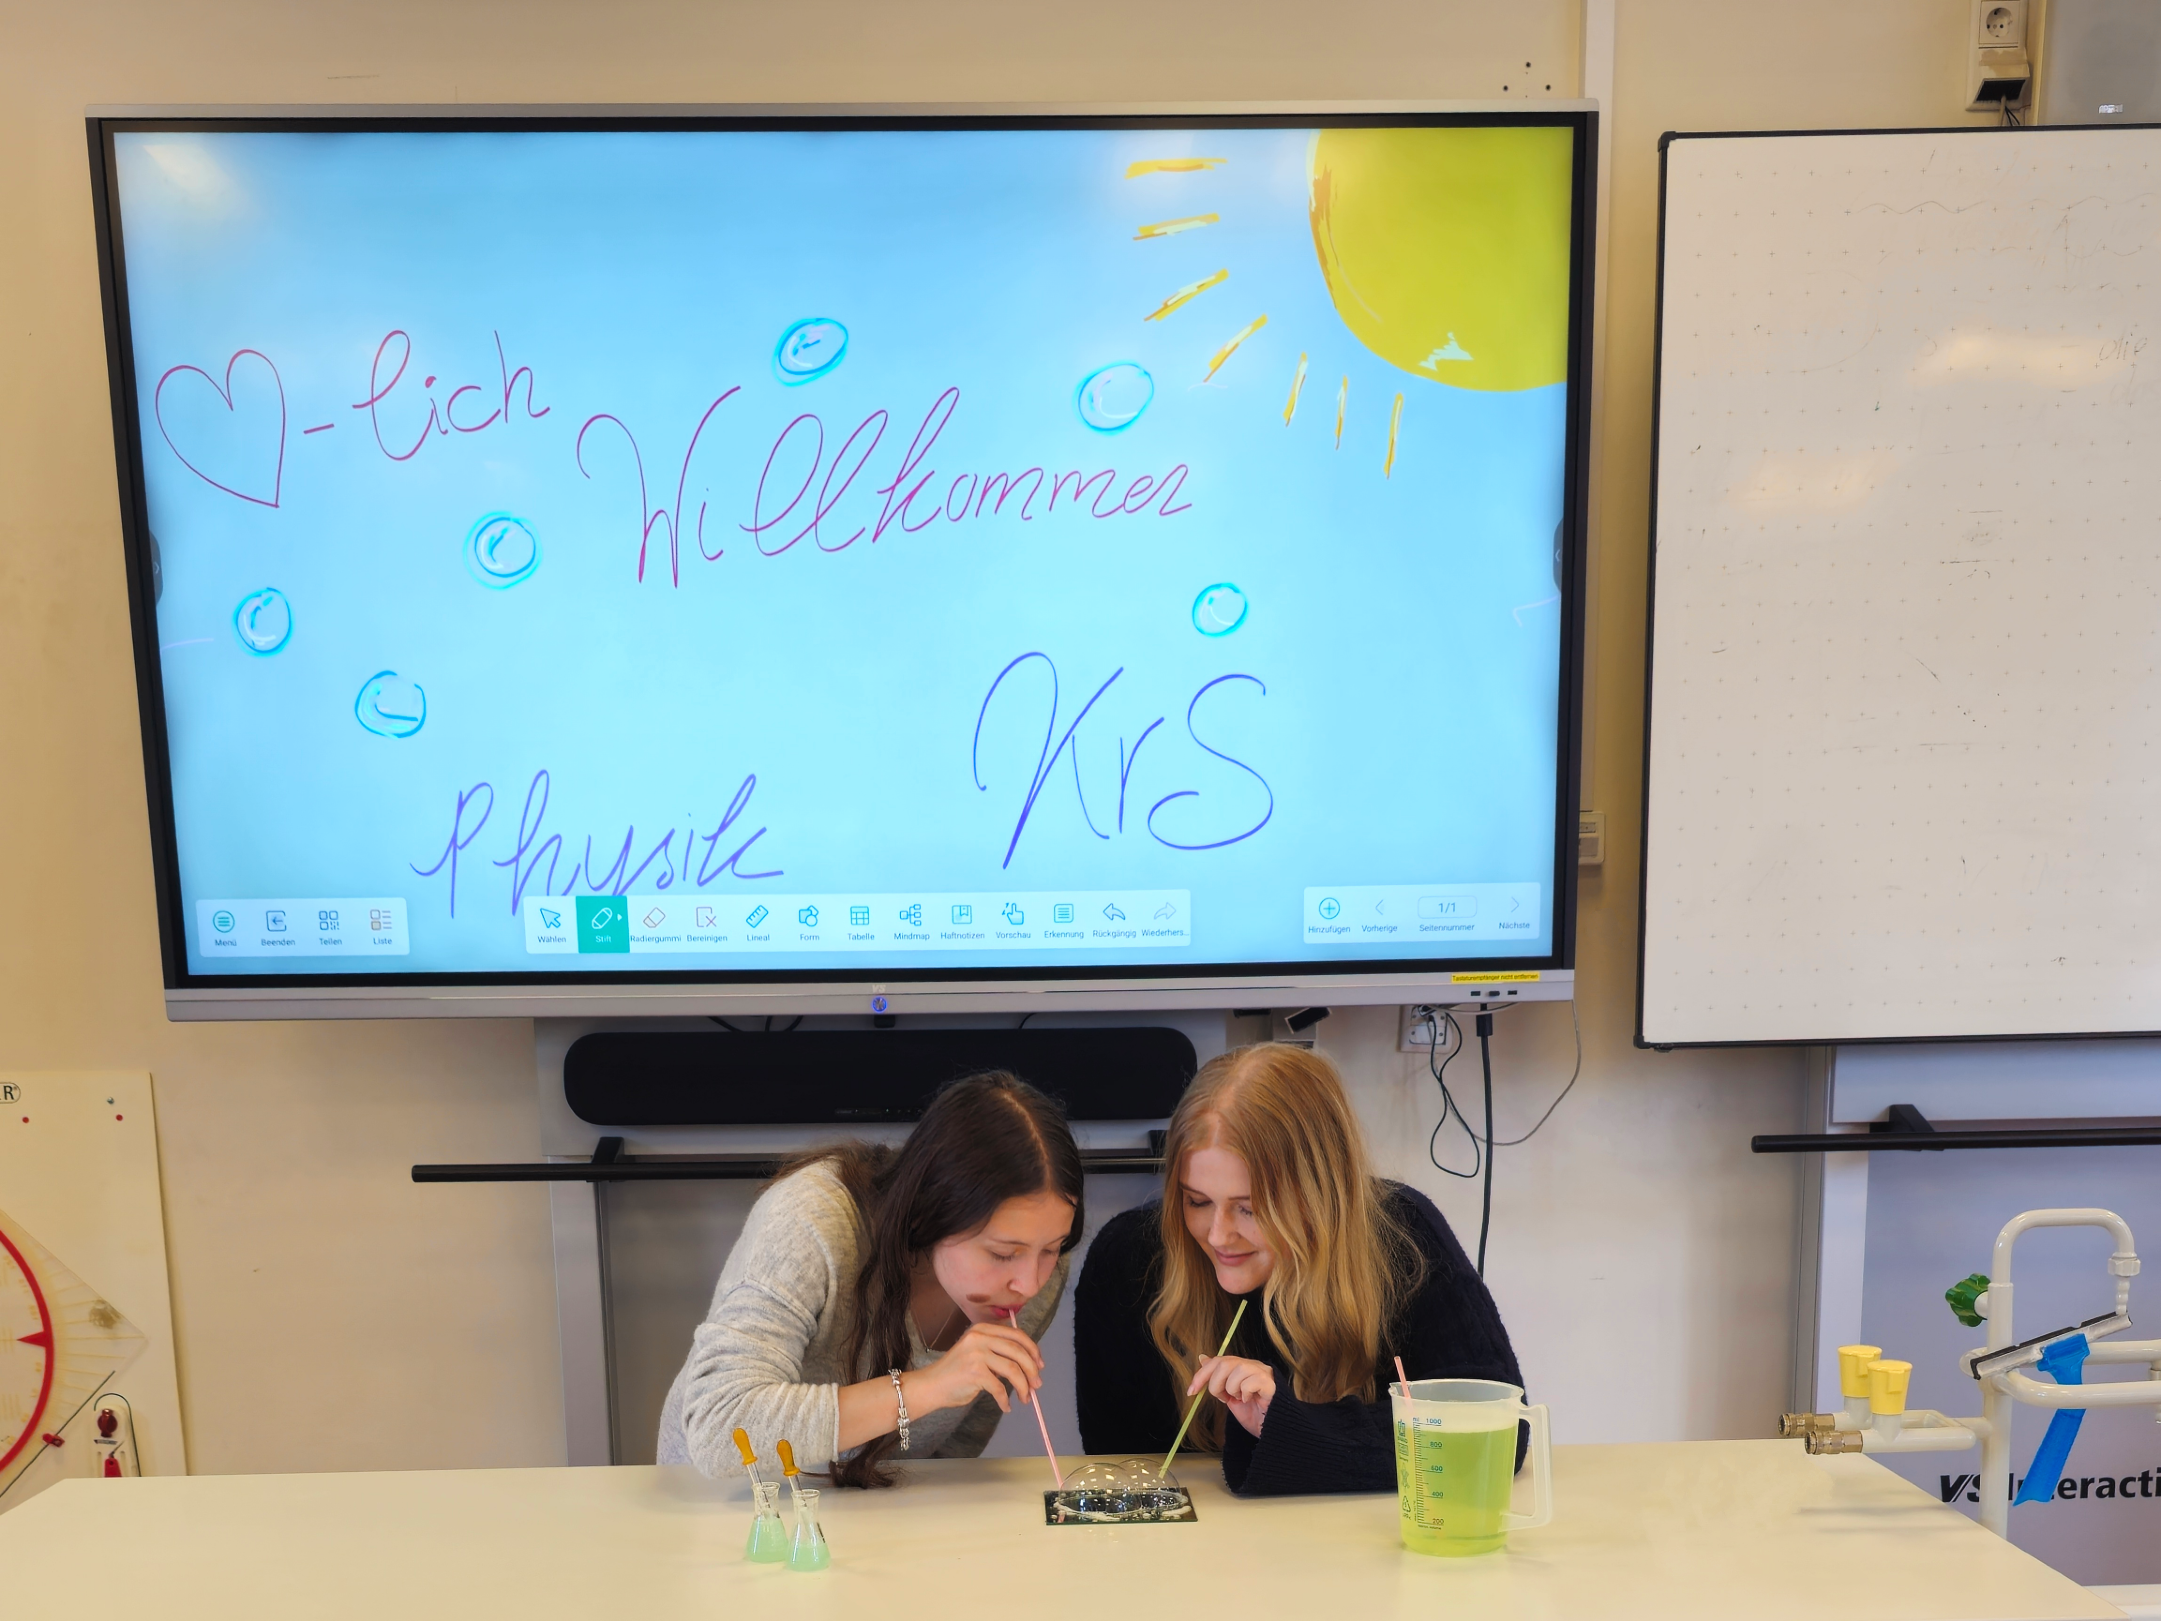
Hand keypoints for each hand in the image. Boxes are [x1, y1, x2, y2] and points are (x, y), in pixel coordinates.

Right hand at [907, 1321, 1043, 1416]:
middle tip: (1037, 1385)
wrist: (931, 1386)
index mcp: (982, 1329)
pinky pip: (999, 1388)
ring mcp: (977, 1353)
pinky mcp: (974, 1372)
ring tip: (1025, 1398)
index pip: (1016, 1335)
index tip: (1040, 1365)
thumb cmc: (956, 1373)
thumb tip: (1030, 1366)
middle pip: (1018, 1351)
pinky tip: (1006, 1407)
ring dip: (1023, 1386)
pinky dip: (1005, 1400)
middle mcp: (980, 1337)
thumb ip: (997, 1353)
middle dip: (1032, 1370)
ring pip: (1013, 1369)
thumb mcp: (977, 1353)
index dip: (1032, 1349)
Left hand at [1190, 1354, 1275, 1437]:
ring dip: (1232, 1389)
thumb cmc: (1254, 1414)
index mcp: (1242, 1367)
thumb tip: (1202, 1358)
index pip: (1218, 1361)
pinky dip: (1245, 1393)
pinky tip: (1250, 1400)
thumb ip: (1217, 1378)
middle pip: (1225, 1363)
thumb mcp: (1229, 1396)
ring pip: (1238, 1370)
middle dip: (1216, 1384)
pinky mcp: (1271, 1384)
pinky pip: (1250, 1381)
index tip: (1191, 1391)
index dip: (1202, 1375)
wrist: (1273, 1432)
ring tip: (1240, 1399)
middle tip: (1222, 1398)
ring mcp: (1263, 1373)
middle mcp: (1253, 1366)